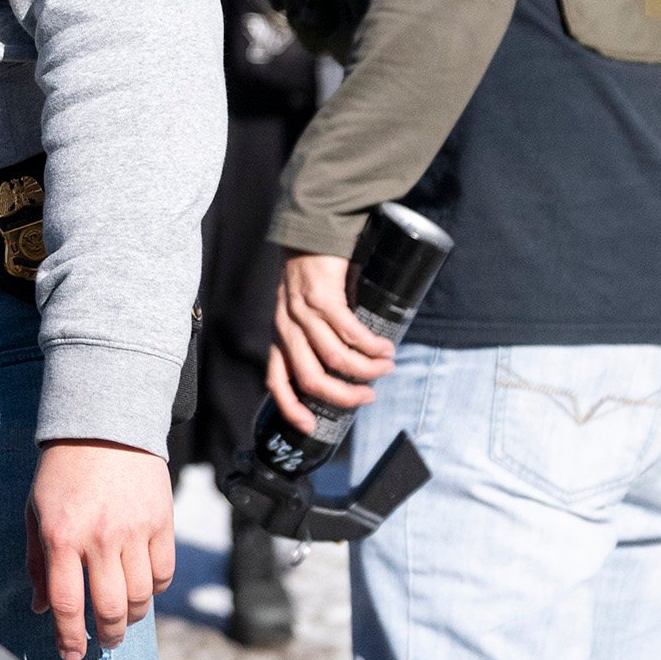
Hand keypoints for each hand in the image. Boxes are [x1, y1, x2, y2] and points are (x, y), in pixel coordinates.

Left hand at [26, 439, 175, 659]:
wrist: (104, 427)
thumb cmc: (62, 472)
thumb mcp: (35, 512)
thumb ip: (37, 562)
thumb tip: (42, 608)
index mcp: (60, 537)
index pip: (67, 604)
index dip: (69, 638)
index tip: (71, 655)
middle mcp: (98, 539)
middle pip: (109, 608)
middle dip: (106, 636)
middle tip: (103, 643)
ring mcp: (134, 531)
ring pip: (140, 596)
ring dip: (131, 618)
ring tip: (122, 620)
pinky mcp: (161, 522)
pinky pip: (163, 573)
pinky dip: (154, 590)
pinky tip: (143, 590)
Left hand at [266, 251, 391, 432]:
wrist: (310, 231)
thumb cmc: (311, 276)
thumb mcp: (301, 312)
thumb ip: (315, 337)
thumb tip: (347, 370)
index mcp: (279, 335)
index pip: (275, 380)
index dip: (290, 407)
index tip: (310, 427)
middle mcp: (286, 328)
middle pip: (311, 379)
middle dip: (343, 396)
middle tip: (368, 396)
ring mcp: (302, 313)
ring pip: (335, 358)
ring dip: (365, 370)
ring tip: (385, 366)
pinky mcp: (323, 297)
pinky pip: (350, 332)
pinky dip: (371, 345)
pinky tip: (384, 347)